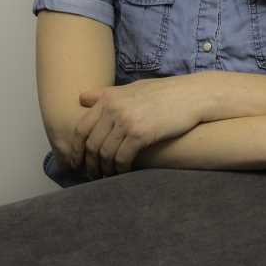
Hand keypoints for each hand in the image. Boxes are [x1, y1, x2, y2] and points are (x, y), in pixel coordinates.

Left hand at [71, 76, 203, 178]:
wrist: (191, 95)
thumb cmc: (163, 93)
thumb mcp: (132, 88)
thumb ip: (106, 95)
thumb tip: (81, 97)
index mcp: (108, 97)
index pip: (80, 127)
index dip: (75, 149)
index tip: (76, 162)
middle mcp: (113, 108)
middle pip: (90, 143)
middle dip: (89, 163)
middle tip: (92, 174)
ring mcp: (126, 120)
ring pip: (104, 153)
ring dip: (104, 169)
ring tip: (107, 176)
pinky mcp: (140, 133)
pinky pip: (122, 158)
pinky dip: (120, 169)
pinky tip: (123, 172)